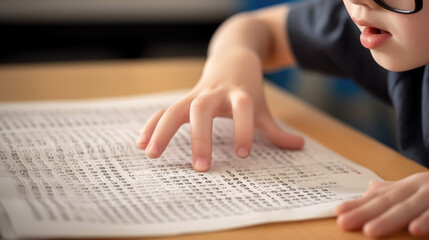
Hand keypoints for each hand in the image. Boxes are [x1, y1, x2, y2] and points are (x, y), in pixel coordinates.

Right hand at [136, 49, 303, 171]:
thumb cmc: (248, 87)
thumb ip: (275, 128)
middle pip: (203, 109)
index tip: (243, 154)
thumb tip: (299, 146)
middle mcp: (215, 94)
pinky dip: (153, 125)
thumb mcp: (261, 105)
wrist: (233, 57)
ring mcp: (196, 95)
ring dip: (163, 131)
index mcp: (239, 94)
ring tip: (152, 154)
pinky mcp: (184, 98)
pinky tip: (142, 143)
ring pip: (175, 109)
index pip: (242, 108)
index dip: (243, 129)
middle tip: (201, 168)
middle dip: (200, 137)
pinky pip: (164, 111)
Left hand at [336, 171, 428, 237]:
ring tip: (369, 230)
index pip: (378, 196)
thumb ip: (394, 190)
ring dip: (388, 219)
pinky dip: (426, 220)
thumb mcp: (416, 188)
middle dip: (364, 213)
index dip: (358, 204)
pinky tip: (414, 229)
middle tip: (343, 223)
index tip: (337, 212)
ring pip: (408, 207)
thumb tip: (369, 188)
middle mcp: (417, 188)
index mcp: (407, 185)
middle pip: (388, 201)